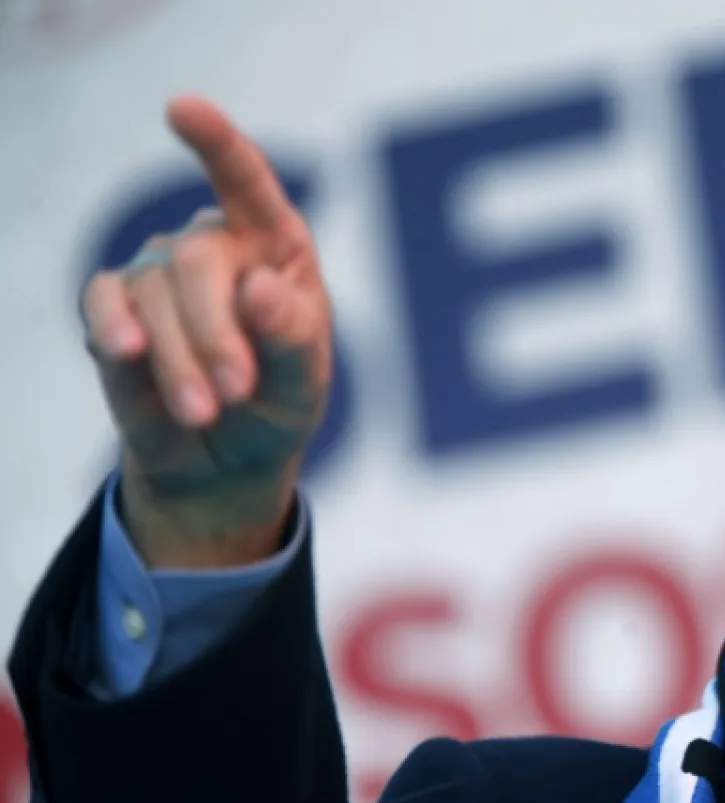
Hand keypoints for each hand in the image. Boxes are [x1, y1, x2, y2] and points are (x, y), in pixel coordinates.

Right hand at [81, 94, 332, 567]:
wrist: (225, 457)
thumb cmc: (278, 405)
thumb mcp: (304, 383)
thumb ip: (293, 337)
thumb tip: (260, 287)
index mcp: (274, 246)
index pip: (247, 182)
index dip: (217, 144)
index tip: (182, 108)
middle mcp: (212, 244)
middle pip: (198, 262)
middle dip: (217, 334)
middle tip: (234, 393)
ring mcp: (158, 270)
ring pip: (152, 294)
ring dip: (178, 360)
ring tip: (204, 411)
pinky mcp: (113, 307)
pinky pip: (103, 301)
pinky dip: (114, 328)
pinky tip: (123, 352)